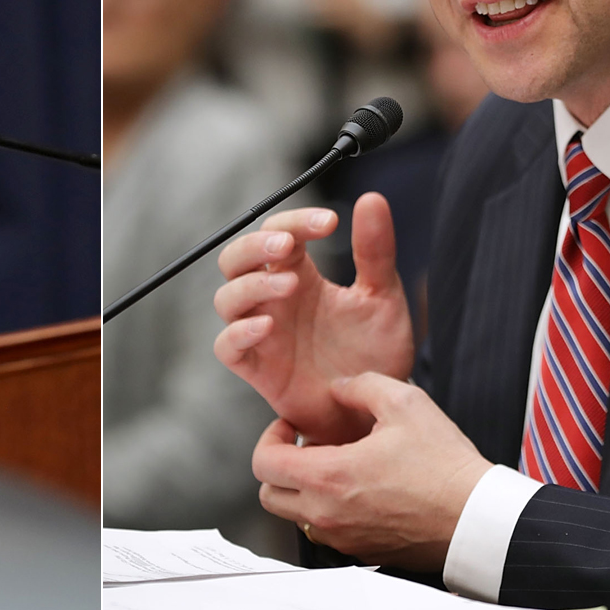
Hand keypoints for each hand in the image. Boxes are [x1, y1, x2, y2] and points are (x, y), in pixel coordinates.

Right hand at [212, 193, 412, 444]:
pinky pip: (227, 347)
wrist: (375, 411)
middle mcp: (274, 300)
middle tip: (288, 245)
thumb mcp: (383, 298)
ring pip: (226, 298)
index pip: (279, 231)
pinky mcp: (257, 369)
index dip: (296, 220)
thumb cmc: (374, 354)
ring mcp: (262, 334)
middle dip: (255, 246)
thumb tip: (373, 198)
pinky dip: (238, 333)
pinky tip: (266, 326)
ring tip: (289, 284)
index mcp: (301, 275)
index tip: (329, 222)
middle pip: (236, 259)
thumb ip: (376, 251)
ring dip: (251, 285)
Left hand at [252, 372, 490, 571]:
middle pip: (269, 495)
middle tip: (306, 447)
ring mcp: (344, 538)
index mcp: (329, 478)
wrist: (477, 519)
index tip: (292, 427)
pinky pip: (327, 532)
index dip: (270, 437)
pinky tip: (359, 489)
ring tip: (334, 467)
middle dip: (279, 466)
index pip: (263, 463)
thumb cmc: (444, 467)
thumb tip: (339, 387)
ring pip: (296, 517)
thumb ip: (361, 385)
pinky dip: (329, 511)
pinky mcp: (363, 552)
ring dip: (302, 490)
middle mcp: (327, 515)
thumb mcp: (405, 403)